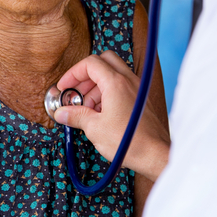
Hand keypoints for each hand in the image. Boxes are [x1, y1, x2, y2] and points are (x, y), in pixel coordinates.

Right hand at [54, 51, 169, 181]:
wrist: (154, 155)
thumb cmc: (129, 142)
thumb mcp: (94, 128)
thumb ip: (76, 116)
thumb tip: (62, 113)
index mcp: (116, 83)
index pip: (90, 63)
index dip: (73, 73)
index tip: (65, 86)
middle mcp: (129, 81)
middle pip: (104, 61)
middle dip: (86, 75)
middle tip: (76, 93)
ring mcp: (137, 89)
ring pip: (113, 74)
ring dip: (96, 86)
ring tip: (86, 108)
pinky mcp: (141, 99)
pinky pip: (122, 86)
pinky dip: (108, 93)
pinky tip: (100, 113)